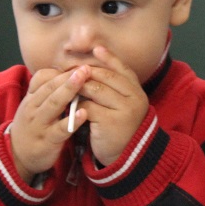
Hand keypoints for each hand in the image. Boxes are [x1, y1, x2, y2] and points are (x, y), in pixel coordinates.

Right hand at [10, 67, 87, 180]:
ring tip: (84, 79)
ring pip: (54, 104)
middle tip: (85, 67)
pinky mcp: (47, 140)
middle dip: (68, 76)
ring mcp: (40, 123)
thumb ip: (45, 92)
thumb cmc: (30, 127)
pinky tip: (84, 113)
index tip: (78, 64)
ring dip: (70, 90)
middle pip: (50, 88)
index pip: (42, 78)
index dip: (60, 71)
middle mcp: (33, 107)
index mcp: (31, 98)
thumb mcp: (32, 106)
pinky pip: (61, 129)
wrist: (16, 156)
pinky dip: (73, 120)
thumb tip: (64, 72)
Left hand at [78, 46, 149, 166]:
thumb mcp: (122, 105)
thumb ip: (113, 88)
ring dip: (78, 86)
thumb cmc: (119, 127)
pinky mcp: (111, 122)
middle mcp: (135, 98)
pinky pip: (89, 107)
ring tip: (67, 85)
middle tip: (70, 69)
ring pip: (95, 89)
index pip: (123, 69)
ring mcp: (124, 110)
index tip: (96, 48)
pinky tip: (69, 104)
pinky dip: (77, 105)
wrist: (127, 157)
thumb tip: (92, 68)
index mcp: (137, 92)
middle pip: (106, 76)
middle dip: (87, 71)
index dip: (110, 58)